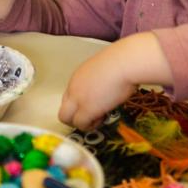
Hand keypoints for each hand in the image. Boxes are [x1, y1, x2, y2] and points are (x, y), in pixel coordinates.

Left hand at [58, 33, 172, 129]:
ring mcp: (78, 99)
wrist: (125, 63)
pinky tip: (102, 118)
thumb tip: (107, 85)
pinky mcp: (87, 109)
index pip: (68, 96)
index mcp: (77, 78)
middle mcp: (73, 88)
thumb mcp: (105, 70)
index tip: (92, 105)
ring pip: (65, 119)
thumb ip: (99, 80)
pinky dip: (90, 125)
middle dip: (74, 118)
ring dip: (81, 123)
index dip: (78, 105)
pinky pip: (81, 124)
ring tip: (98, 118)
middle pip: (62, 110)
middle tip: (90, 117)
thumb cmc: (122, 62)